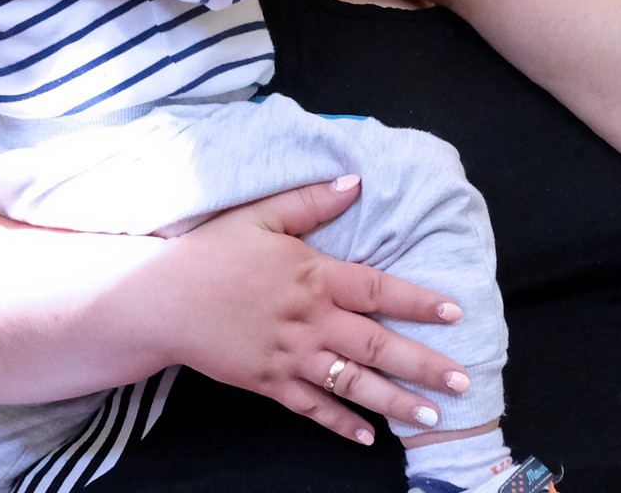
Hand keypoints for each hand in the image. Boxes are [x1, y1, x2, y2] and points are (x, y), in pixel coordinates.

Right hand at [156, 177, 470, 444]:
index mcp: (313, 276)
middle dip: (424, 365)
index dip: (419, 303)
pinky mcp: (267, 383)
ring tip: (433, 416)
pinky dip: (340, 424)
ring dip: (395, 402)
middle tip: (463, 381)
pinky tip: (369, 438)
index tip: (455, 314)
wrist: (157, 299)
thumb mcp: (260, 216)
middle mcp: (309, 321)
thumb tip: (356, 182)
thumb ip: (311, 201)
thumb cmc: (210, 253)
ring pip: (352, 384)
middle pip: (377, 346)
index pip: (379, 291)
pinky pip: (311, 408)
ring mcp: (289, 357)